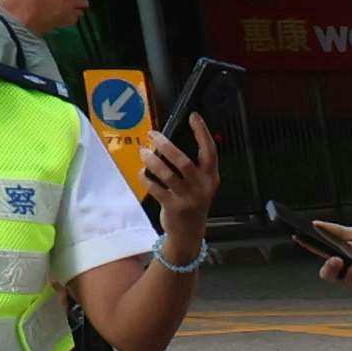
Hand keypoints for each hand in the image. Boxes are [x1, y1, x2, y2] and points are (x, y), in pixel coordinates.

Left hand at [141, 120, 217, 258]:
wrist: (189, 233)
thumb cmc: (191, 203)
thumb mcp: (199, 185)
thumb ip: (191, 168)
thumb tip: (166, 143)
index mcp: (211, 178)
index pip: (210, 151)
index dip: (202, 133)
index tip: (193, 116)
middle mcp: (202, 187)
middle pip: (183, 162)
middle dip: (165, 146)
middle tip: (152, 135)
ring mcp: (188, 198)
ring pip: (167, 174)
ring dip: (152, 161)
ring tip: (143, 153)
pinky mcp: (174, 207)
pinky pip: (155, 188)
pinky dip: (145, 179)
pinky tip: (141, 173)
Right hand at [301, 216, 351, 272]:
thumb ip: (335, 230)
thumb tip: (314, 223)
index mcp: (338, 255)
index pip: (319, 252)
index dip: (308, 245)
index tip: (298, 236)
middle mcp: (343, 271)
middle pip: (327, 273)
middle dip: (329, 268)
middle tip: (335, 259)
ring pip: (338, 281)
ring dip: (347, 272)